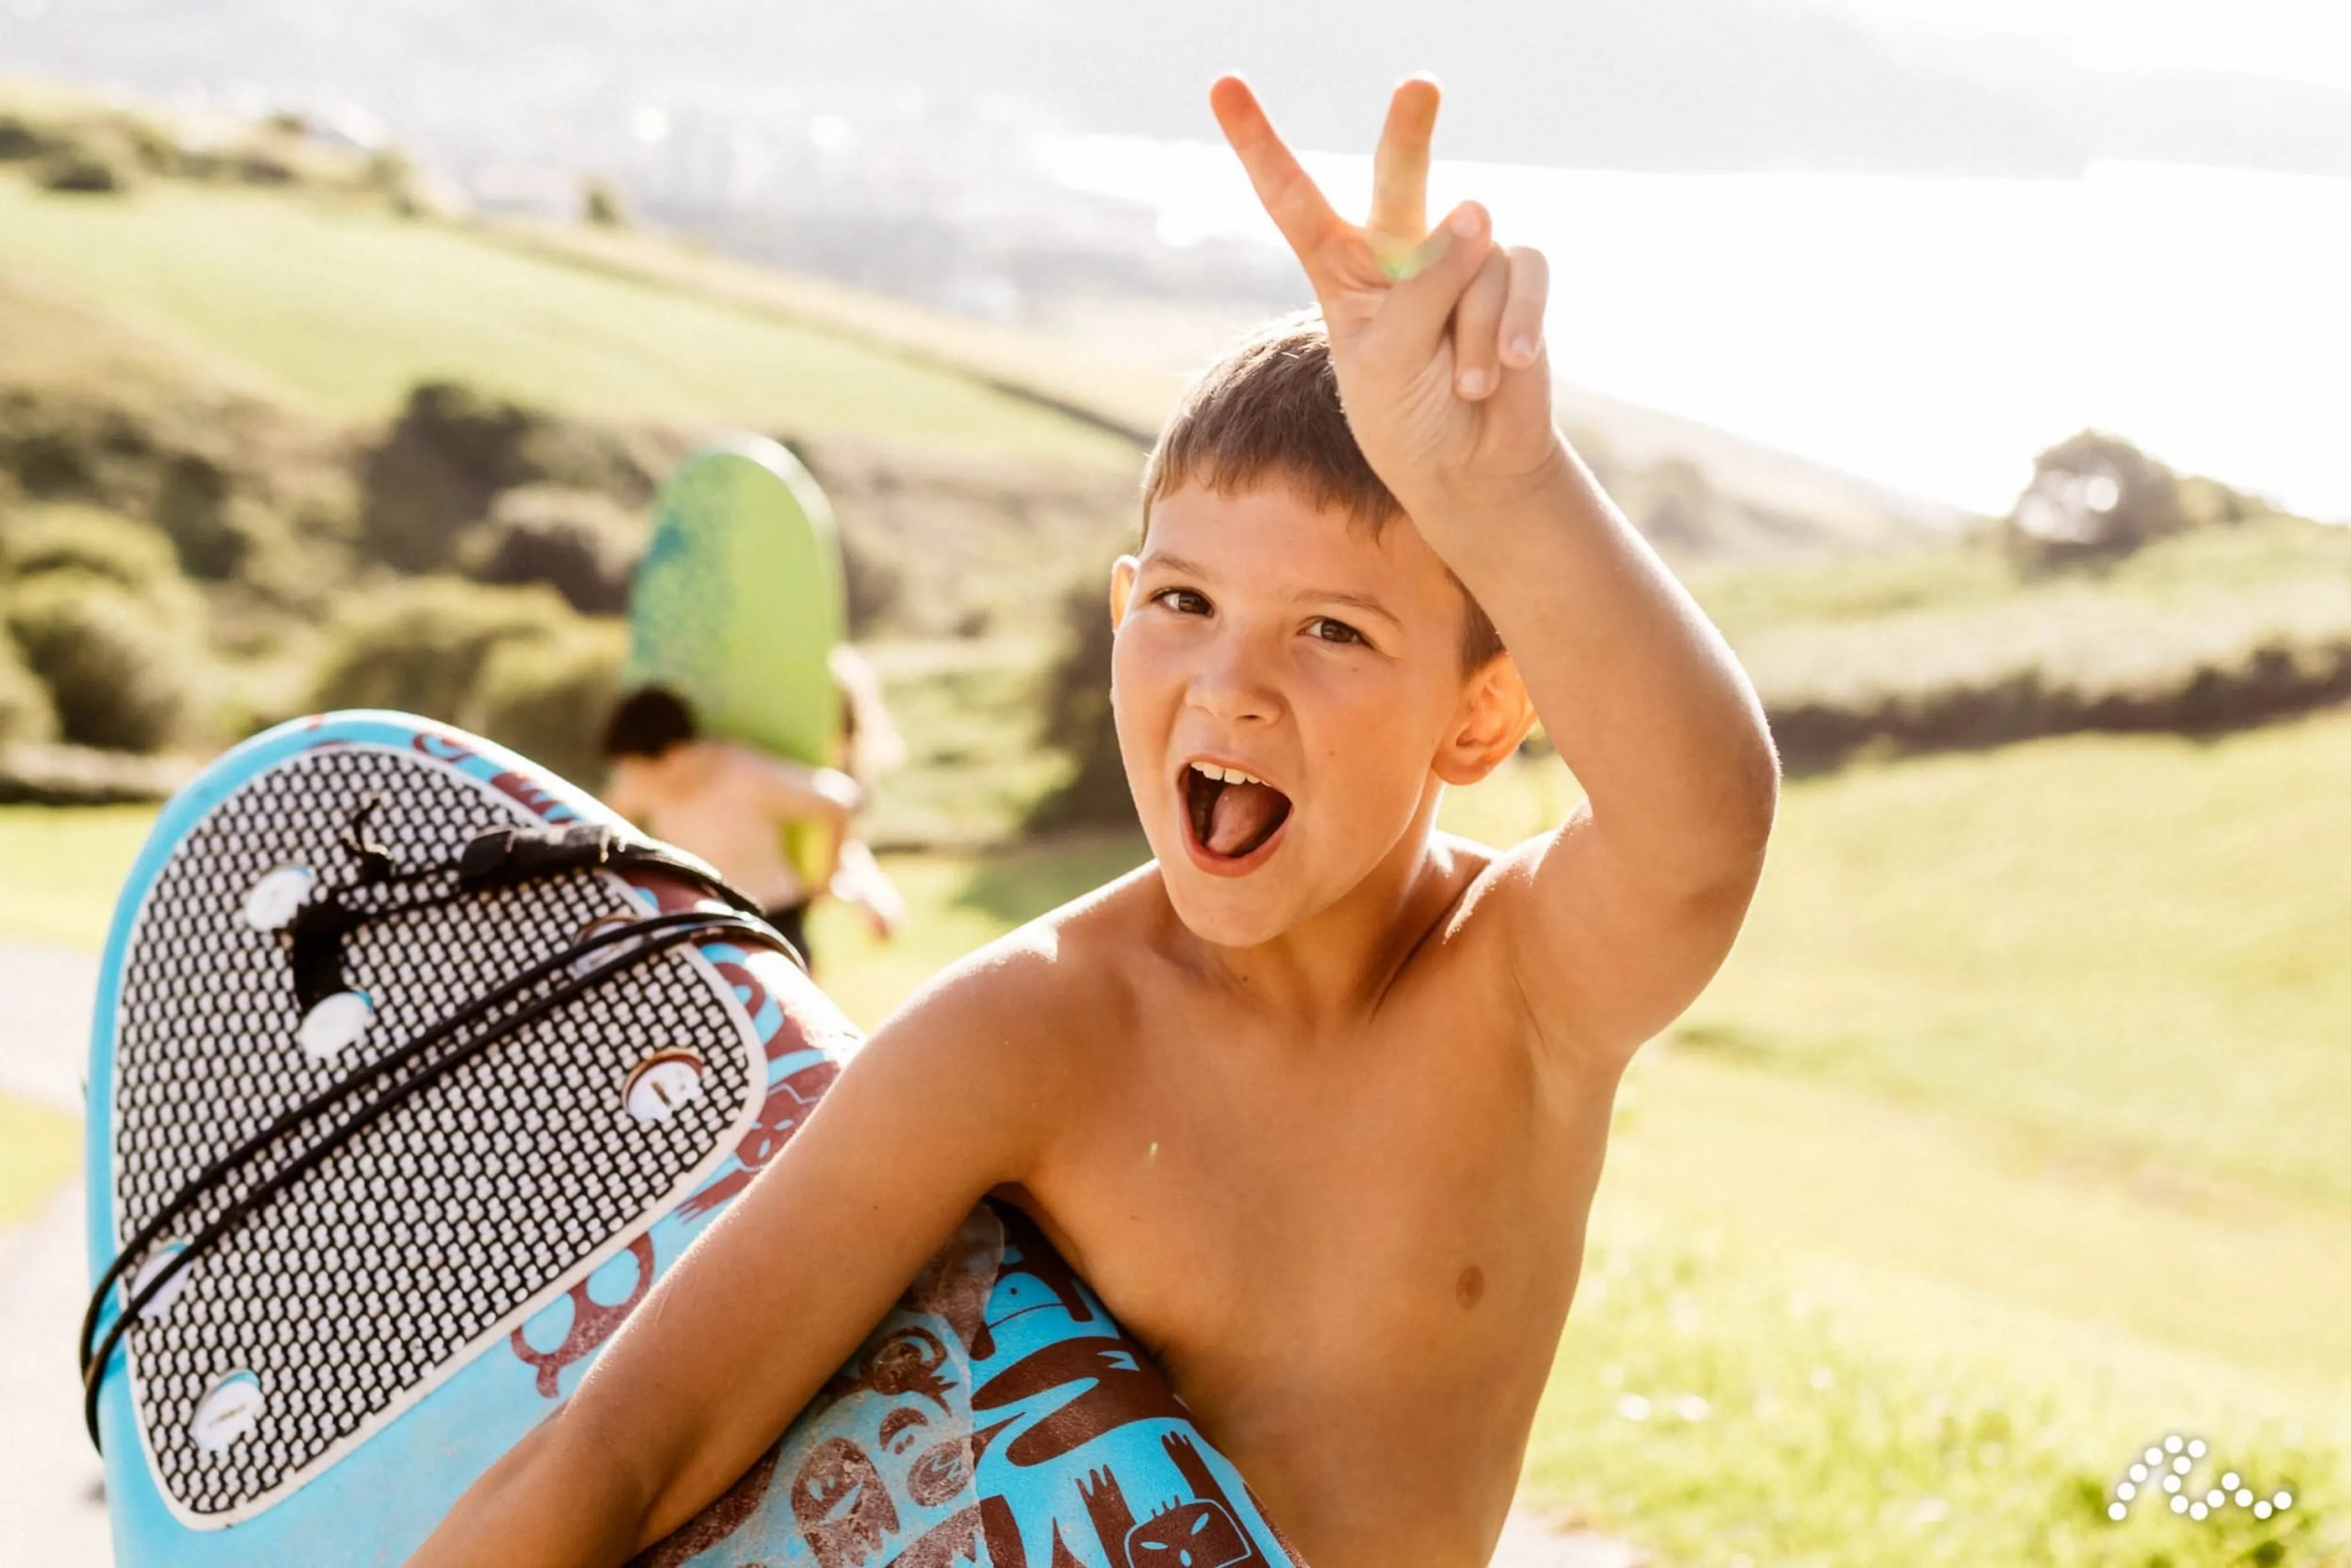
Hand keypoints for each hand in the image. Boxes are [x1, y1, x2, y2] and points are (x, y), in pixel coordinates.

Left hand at [1210, 75, 1560, 510]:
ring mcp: (1462, 258)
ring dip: (1471, 333)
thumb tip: (1479, 206)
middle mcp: (1401, 250)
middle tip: (1419, 84)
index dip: (1259, 142)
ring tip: (1462, 383)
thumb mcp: (1386, 362)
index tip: (1221, 83)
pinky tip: (1509, 366)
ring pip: (1473, 256)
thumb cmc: (1407, 420)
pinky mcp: (1515, 274)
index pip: (1293, 198)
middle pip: (1400, 175)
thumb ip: (1422, 287)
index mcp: (1339, 268)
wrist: (1472, 468)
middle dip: (1410, 128)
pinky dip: (1514, 324)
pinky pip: (1520, 272)